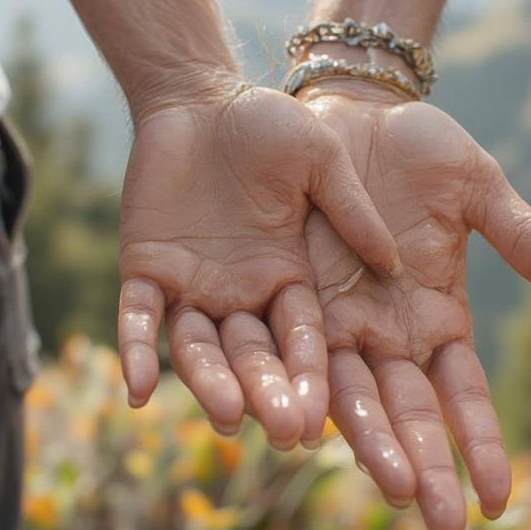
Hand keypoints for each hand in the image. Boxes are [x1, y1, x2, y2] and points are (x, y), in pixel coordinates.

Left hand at [117, 84, 402, 449]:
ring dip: (210, 382)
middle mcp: (243, 294)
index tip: (328, 419)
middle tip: (284, 432)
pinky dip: (137, 352)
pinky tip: (135, 391)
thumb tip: (394, 264)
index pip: (304, 340)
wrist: (200, 97)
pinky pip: (138, 319)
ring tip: (225, 416)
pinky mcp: (145, 270)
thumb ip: (351, 210)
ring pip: (199, 348)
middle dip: (269, 392)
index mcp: (290, 278)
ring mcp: (191, 287)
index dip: (313, 377)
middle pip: (255, 356)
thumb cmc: (268, 123)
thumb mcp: (320, 160)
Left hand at [302, 84, 530, 529]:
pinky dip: (270, 385)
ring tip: (378, 489)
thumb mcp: (473, 186)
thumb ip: (515, 234)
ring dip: (357, 440)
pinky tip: (269, 425)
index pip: (458, 393)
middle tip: (436, 527)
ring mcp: (323, 319)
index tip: (495, 500)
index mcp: (431, 315)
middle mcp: (378, 332)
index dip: (476, 442)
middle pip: (401, 409)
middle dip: (421, 465)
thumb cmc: (416, 150)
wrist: (345, 109)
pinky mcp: (275, 295)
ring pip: (338, 391)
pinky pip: (272, 349)